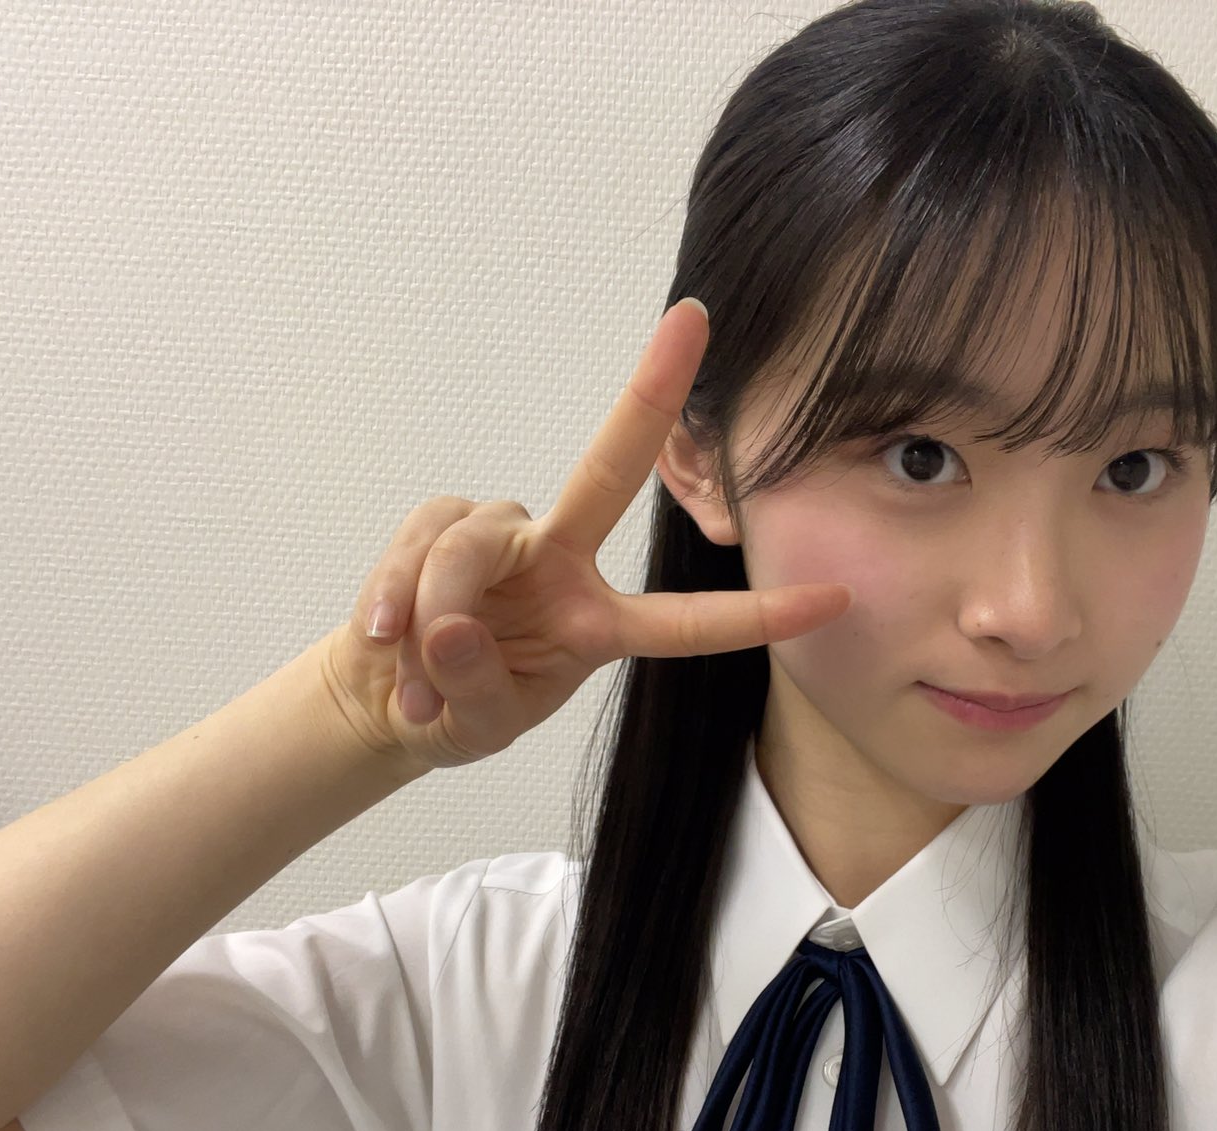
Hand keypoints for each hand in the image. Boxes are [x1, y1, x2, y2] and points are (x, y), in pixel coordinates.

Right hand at [319, 298, 851, 772]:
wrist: (381, 702)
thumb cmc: (453, 711)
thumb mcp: (478, 724)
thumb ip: (476, 686)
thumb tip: (452, 622)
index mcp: (600, 623)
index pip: (688, 620)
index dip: (757, 615)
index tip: (835, 598)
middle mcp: (563, 562)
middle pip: (610, 469)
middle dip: (650, 393)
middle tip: (691, 319)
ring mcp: (503, 536)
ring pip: (472, 548)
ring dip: (436, 616)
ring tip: (418, 683)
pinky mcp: (442, 522)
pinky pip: (420, 544)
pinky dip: (395, 597)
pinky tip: (384, 642)